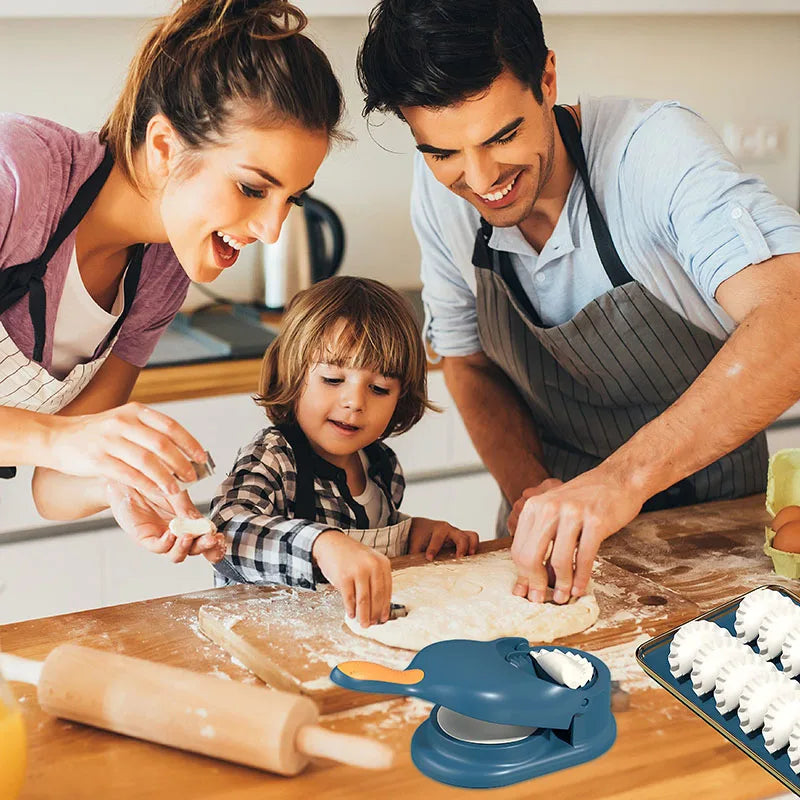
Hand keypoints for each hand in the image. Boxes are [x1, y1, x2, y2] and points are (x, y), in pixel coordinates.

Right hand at [49, 402, 206, 500]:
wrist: (57, 437)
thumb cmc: (96, 433)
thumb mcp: (124, 422)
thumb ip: (149, 432)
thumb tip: (182, 450)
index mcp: (134, 412)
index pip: (170, 426)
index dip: (189, 443)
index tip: (201, 457)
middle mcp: (123, 423)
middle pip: (162, 445)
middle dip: (181, 463)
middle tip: (192, 477)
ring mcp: (109, 441)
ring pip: (147, 461)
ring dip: (166, 478)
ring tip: (177, 490)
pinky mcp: (98, 460)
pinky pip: (129, 475)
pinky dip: (146, 485)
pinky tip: (156, 492)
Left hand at [105, 482, 224, 563]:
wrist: (128, 474)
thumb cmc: (152, 480)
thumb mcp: (177, 491)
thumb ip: (188, 508)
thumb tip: (204, 524)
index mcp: (188, 522)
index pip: (204, 538)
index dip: (214, 544)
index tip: (220, 539)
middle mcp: (176, 532)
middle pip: (193, 549)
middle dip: (204, 547)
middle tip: (211, 540)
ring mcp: (161, 536)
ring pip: (176, 554)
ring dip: (185, 548)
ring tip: (189, 536)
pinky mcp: (144, 537)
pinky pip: (158, 547)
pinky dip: (167, 543)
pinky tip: (172, 533)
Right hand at [312, 530, 391, 626]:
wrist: (330, 543)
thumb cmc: (351, 556)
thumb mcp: (369, 562)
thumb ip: (376, 579)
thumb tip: (379, 607)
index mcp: (382, 563)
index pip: (387, 590)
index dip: (385, 607)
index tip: (384, 618)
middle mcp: (372, 566)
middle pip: (377, 597)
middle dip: (375, 614)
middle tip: (372, 624)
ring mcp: (358, 571)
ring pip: (364, 600)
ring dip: (363, 615)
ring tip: (363, 624)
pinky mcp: (343, 577)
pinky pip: (349, 598)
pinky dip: (350, 608)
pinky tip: (351, 614)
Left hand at [408, 517, 478, 559]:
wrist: (422, 526)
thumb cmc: (419, 535)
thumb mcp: (415, 545)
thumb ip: (416, 555)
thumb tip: (415, 569)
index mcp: (437, 530)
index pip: (437, 539)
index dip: (433, 549)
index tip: (429, 558)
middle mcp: (450, 530)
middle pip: (461, 536)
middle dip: (462, 547)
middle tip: (459, 559)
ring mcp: (457, 534)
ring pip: (471, 536)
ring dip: (473, 547)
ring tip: (470, 558)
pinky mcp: (461, 539)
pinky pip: (472, 540)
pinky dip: (474, 548)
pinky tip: (472, 561)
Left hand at [510, 465, 643, 604]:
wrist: (618, 478)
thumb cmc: (585, 499)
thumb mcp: (554, 510)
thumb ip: (541, 538)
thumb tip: (529, 578)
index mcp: (535, 507)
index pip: (519, 549)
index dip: (522, 575)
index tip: (526, 591)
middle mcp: (550, 508)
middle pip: (532, 556)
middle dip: (535, 583)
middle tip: (541, 599)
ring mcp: (573, 514)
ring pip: (559, 560)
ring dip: (561, 584)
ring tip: (563, 597)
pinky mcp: (596, 521)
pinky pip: (584, 557)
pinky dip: (581, 578)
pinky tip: (579, 588)